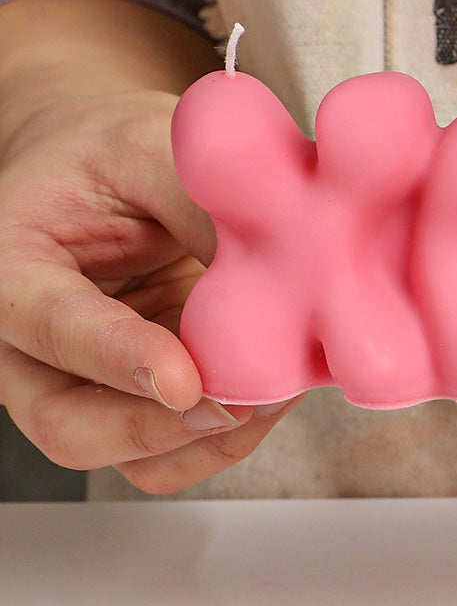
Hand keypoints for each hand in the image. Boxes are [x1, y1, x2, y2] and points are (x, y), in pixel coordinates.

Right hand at [0, 89, 298, 492]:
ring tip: (273, 393)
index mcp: (8, 265)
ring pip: (127, 459)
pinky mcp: (135, 406)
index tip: (181, 380)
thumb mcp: (150, 146)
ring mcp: (81, 386)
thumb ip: (200, 202)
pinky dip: (228, 439)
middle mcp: (26, 345)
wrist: (108, 174)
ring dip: (207, 442)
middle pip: (68, 426)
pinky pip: (175, 455)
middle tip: (243, 406)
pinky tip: (272, 392)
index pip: (47, 324)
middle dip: (159, 429)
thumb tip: (281, 268)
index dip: (116, 357)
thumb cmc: (114, 156)